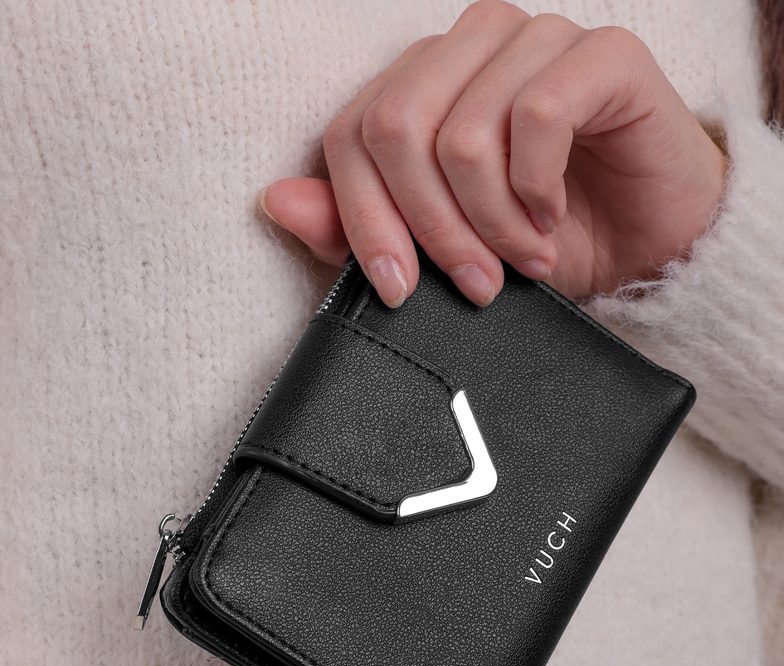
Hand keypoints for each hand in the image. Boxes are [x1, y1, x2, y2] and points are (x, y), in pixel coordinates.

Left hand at [257, 0, 727, 306]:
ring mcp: (536, 39)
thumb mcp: (442, 253)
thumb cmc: (545, 243)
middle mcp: (470, 47)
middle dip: (432, 230)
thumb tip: (276, 200)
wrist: (648, 247)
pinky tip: (555, 215)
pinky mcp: (602, 53)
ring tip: (524, 258)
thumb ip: (358, 228)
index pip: (352, 133)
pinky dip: (540, 191)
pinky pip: (540, 116)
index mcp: (423, 83)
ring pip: (465, 133)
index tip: (399, 289)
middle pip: (396, 128)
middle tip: (476, 283)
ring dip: (494, 224)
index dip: (365, 219)